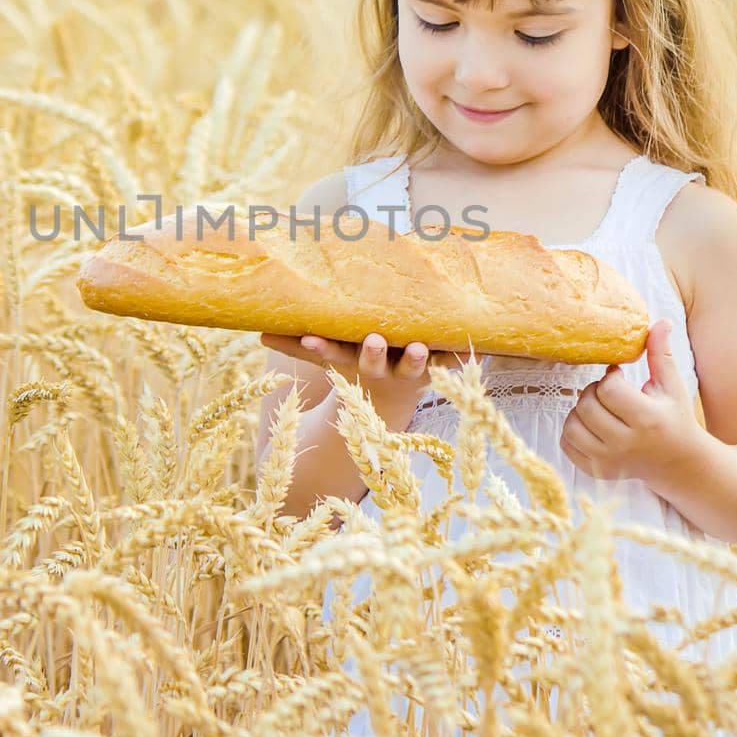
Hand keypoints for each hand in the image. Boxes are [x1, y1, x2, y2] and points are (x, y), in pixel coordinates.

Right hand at [258, 331, 466, 413]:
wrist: (390, 402)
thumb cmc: (354, 366)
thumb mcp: (329, 356)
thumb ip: (296, 345)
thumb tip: (257, 334)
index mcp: (351, 365)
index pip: (331, 355)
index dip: (320, 350)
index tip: (311, 340)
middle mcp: (380, 371)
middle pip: (373, 363)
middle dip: (371, 354)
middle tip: (372, 341)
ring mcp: (410, 374)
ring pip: (414, 368)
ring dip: (417, 360)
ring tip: (418, 348)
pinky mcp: (437, 371)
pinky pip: (452, 365)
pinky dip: (463, 360)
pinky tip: (479, 352)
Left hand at [560, 319, 705, 483]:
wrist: (679, 463)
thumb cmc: (674, 420)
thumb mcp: (672, 386)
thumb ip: (661, 354)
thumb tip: (660, 322)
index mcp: (648, 419)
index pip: (608, 390)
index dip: (610, 377)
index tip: (618, 376)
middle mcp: (627, 444)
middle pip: (587, 406)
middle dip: (593, 392)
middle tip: (607, 392)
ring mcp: (610, 461)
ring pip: (572, 425)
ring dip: (580, 410)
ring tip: (599, 408)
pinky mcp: (598, 471)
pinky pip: (566, 445)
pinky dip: (573, 431)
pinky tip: (591, 425)